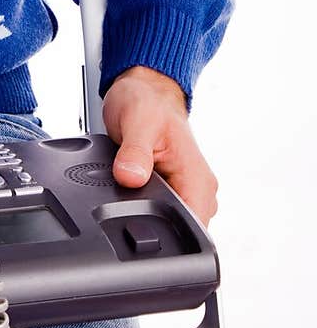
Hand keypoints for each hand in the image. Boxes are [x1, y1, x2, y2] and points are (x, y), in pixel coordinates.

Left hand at [101, 65, 218, 224]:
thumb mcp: (137, 122)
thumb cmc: (146, 101)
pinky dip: (145, 204)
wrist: (144, 91)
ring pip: (170, 222)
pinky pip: (162, 209)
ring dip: (148, 213)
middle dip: (153, 226)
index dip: (168, 236)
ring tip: (131, 189)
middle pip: (181, 232)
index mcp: (198, 178)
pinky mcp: (174, 189)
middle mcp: (198, 188)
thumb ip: (135, 153)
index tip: (141, 225)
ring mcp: (187, 190)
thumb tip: (130, 177)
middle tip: (128, 200)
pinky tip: (133, 189)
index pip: (194, 229)